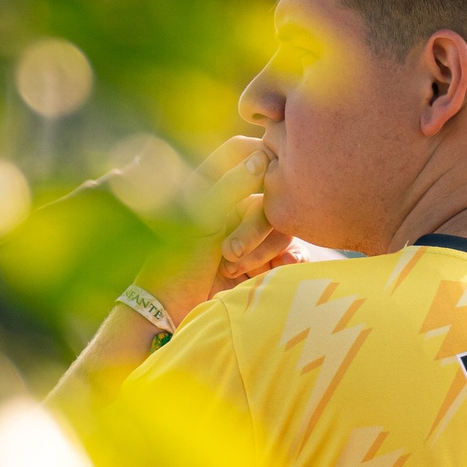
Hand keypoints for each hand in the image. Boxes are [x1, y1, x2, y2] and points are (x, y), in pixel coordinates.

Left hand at [143, 135, 296, 326]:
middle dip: (257, 225)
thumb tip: (264, 157)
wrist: (174, 314)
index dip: (258, 156)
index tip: (269, 166)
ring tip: (233, 271)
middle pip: (271, 193)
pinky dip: (284, 263)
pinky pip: (293, 253)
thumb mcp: (200, 221)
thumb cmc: (176, 264)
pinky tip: (271, 274)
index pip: (241, 152)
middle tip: (230, 252)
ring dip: (264, 249)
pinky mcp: (267, 262)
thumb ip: (232, 187)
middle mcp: (235, 205)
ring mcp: (254, 235)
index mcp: (212, 187)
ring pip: (284, 226)